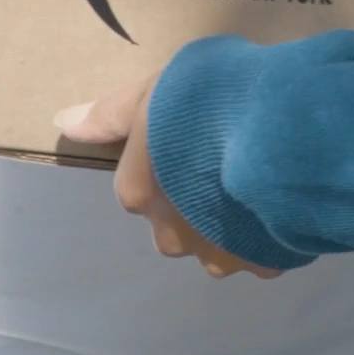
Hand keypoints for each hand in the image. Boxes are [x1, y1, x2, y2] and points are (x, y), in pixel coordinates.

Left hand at [55, 76, 282, 279]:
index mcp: (140, 194)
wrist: (282, 135)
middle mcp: (172, 236)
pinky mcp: (266, 263)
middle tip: (228, 163)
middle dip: (197, 205)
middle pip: (179, 225)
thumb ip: (115, 113)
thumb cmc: (211, 105)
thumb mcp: (156, 91)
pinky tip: (287, 200)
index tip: (195, 143)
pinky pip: (266, 251)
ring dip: (235, 224)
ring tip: (262, 184)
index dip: (168, 164)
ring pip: (222, 245)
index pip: (141, 186)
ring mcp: (220, 255)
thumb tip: (65, 124)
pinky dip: (273, 232)